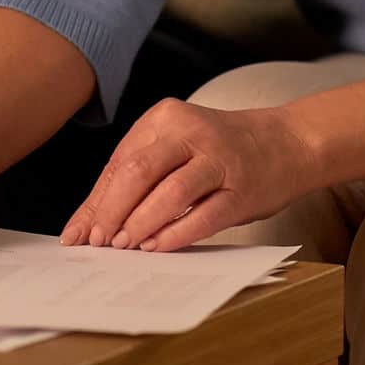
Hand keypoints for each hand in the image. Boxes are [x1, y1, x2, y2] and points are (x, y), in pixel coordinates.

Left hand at [62, 98, 315, 251]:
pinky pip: (203, 215)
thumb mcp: (174, 151)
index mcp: (165, 117)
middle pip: (138, 172)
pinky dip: (176, 234)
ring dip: (141, 224)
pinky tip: (158, 247)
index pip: (120, 162)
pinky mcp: (241, 189)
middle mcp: (191, 131)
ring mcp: (219, 159)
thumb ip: (133, 180)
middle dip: (112, 212)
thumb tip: (86, 224)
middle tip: (100, 242)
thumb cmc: (219, 151)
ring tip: (124, 246)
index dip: (96, 201)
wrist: (286, 142)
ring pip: (169, 193)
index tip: (78, 234)